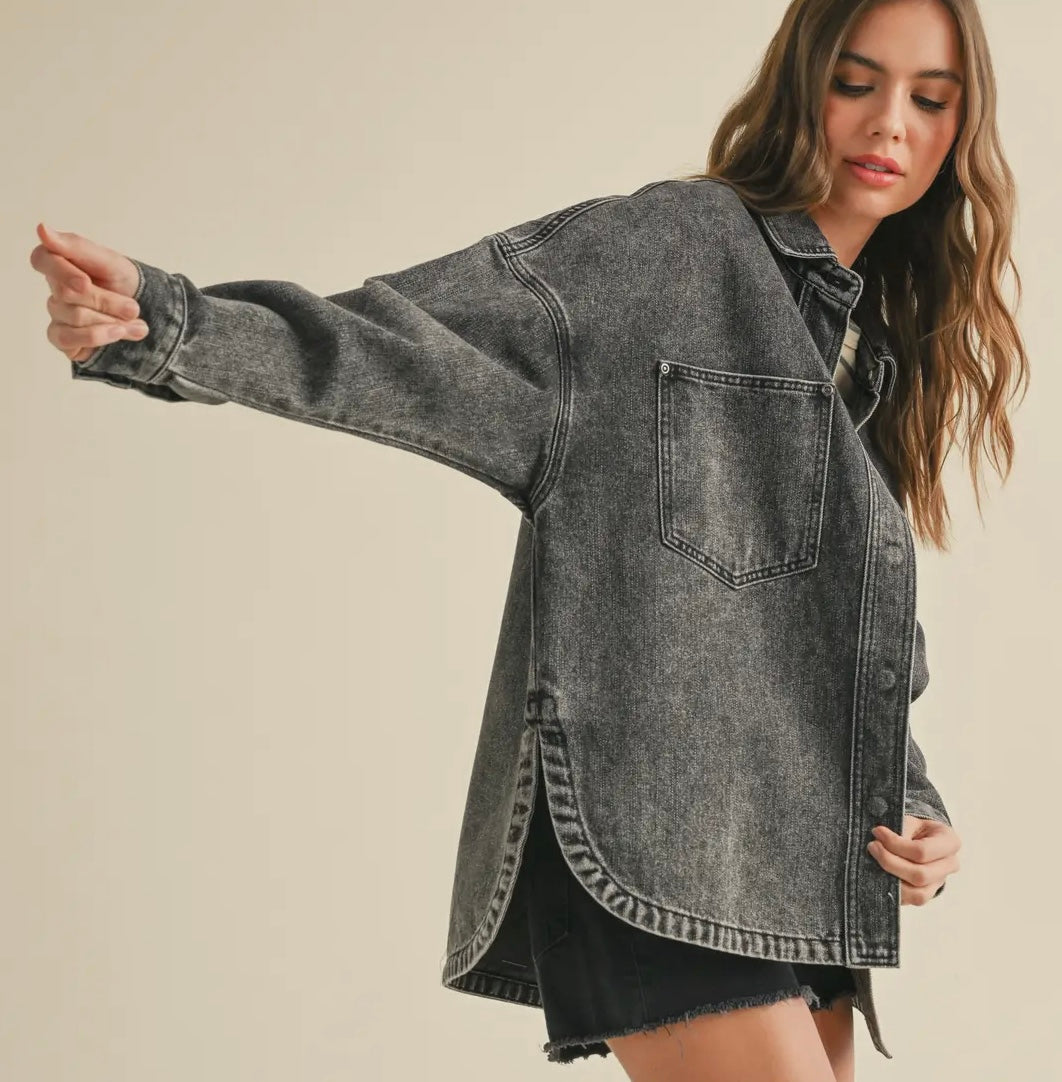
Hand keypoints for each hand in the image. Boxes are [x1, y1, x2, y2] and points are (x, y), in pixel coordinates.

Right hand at [30, 223, 148, 363]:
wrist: (147, 314)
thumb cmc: (123, 283)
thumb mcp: (110, 261)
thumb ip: (77, 246)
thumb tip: (41, 229)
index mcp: (62, 263)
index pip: (41, 259)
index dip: (62, 272)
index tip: (86, 282)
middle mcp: (55, 289)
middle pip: (68, 293)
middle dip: (107, 301)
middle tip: (133, 308)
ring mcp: (57, 314)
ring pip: (75, 316)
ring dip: (112, 321)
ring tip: (135, 323)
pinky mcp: (61, 338)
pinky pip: (66, 338)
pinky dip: (98, 336)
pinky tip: (118, 333)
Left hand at [866, 814, 960, 904]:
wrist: (920, 838)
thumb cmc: (914, 828)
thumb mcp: (909, 821)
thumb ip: (900, 832)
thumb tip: (882, 843)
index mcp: (949, 842)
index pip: (922, 851)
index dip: (895, 844)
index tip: (877, 832)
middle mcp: (950, 864)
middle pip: (920, 875)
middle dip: (890, 862)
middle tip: (872, 847)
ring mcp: (940, 882)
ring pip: (917, 894)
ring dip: (891, 879)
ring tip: (874, 861)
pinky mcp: (928, 894)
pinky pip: (911, 900)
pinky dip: (893, 890)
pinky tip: (881, 874)